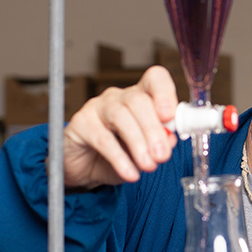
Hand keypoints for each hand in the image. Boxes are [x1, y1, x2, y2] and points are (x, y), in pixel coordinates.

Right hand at [62, 65, 178, 188]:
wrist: (86, 168)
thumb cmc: (120, 152)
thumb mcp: (146, 150)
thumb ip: (161, 141)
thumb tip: (171, 139)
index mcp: (141, 96)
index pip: (155, 79)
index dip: (164, 92)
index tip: (170, 116)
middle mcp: (119, 97)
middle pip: (139, 101)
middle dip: (154, 129)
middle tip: (162, 154)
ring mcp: (97, 106)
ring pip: (120, 117)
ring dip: (138, 143)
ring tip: (149, 165)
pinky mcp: (79, 123)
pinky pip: (102, 139)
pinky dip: (119, 158)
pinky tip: (130, 173)